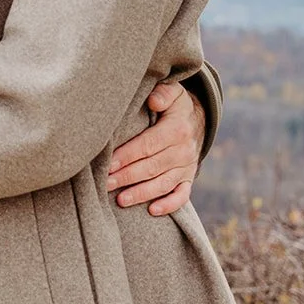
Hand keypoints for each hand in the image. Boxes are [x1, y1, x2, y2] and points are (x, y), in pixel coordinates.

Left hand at [105, 81, 202, 215]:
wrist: (197, 118)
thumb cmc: (174, 104)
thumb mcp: (173, 92)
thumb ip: (163, 93)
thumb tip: (153, 101)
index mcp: (177, 129)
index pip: (148, 145)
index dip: (128, 156)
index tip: (108, 164)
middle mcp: (183, 150)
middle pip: (152, 166)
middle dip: (127, 177)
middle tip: (106, 184)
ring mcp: (187, 166)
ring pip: (163, 183)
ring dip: (142, 193)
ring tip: (121, 200)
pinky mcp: (188, 178)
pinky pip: (182, 195)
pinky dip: (169, 205)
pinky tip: (152, 211)